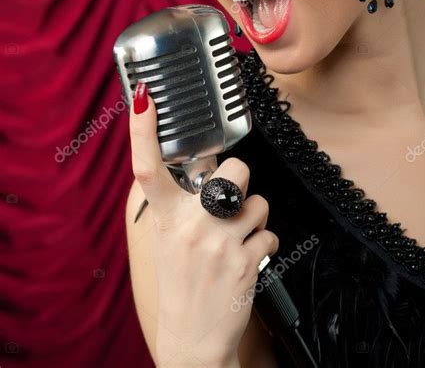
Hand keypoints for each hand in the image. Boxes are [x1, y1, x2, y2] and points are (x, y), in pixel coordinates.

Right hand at [129, 81, 278, 366]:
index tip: (143, 97)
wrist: (193, 339)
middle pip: (235, 170)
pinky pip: (270, 233)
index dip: (143, 129)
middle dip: (240, 181)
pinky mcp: (246, 260)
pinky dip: (263, 244)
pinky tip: (246, 259)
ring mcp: (220, 242)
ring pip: (259, 202)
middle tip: (229, 201)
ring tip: (236, 238)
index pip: (147, 166)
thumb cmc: (181, 283)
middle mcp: (191, 225)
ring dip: (254, 217)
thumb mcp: (168, 240)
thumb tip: (207, 172)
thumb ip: (182, 205)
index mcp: (165, 218)